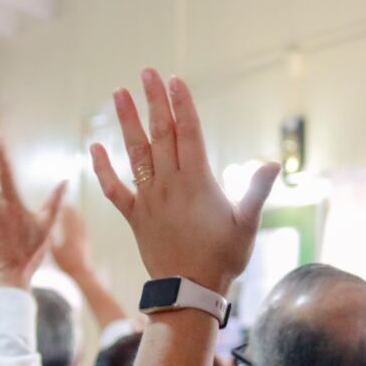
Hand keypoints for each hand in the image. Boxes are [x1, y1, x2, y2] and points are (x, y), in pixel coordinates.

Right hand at [51, 207, 93, 279]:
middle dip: (70, 210)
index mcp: (70, 236)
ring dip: (76, 215)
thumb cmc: (67, 264)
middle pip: (75, 218)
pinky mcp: (87, 241)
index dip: (63, 210)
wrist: (82, 272)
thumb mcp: (54, 252)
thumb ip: (50, 240)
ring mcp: (84, 237)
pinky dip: (81, 221)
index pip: (66, 219)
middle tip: (65, 204)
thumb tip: (45, 230)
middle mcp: (79, 234)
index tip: (59, 204)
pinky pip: (84, 227)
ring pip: (81, 222)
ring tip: (72, 210)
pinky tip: (79, 221)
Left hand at [90, 69, 278, 294]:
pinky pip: (114, 189)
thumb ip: (256, 191)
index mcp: (197, 181)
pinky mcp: (135, 216)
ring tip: (118, 94)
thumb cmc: (222, 258)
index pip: (188, 133)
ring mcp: (148, 199)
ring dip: (126, 122)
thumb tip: (271, 163)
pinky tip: (94, 147)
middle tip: (146, 73)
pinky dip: (103, 168)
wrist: (188, 291)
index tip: (174, 80)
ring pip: (135, 154)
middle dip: (154, 101)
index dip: (181, 104)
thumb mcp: (246, 224)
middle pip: (161, 134)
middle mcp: (169, 184)